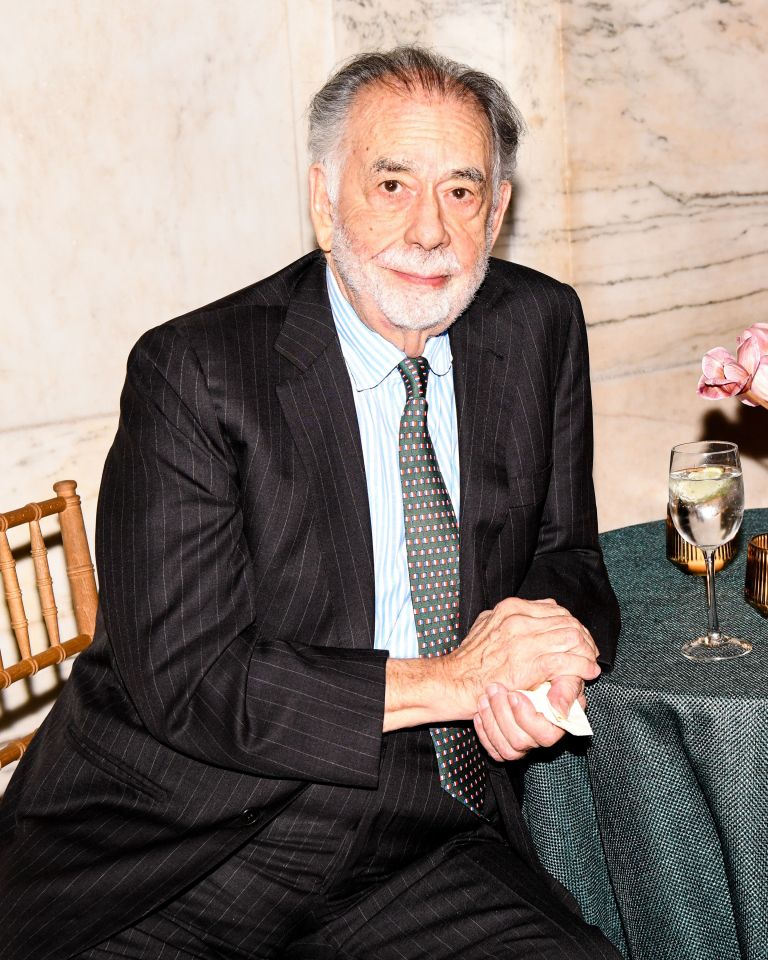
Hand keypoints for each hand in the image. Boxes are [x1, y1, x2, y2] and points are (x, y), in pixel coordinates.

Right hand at [441, 597, 599, 718]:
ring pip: (572, 638)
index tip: (579, 640)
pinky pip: (566, 661)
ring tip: (589, 664)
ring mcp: (524, 641)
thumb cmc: (467, 659)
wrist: (451, 681)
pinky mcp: (528, 664)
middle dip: (585, 638)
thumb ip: (509, 616)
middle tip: (589, 654)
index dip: (574, 625)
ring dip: (586, 653)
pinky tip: (587, 672)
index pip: (556, 610)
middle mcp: (519, 619)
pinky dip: (582, 667)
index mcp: (511, 608)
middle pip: (568, 622)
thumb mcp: (486, 624)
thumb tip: (532, 611)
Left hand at [473, 675, 585, 760]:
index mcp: (558, 725)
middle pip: (520, 741)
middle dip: (503, 713)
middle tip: (494, 689)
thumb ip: (566, 689)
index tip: (514, 695)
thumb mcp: (566, 676)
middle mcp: (540, 738)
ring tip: (485, 696)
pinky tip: (481, 712)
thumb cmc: (554, 677)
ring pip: (506, 748)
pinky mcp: (507, 746)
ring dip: (491, 720)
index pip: (545, 735)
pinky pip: (494, 750)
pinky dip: (484, 731)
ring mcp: (524, 744)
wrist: (536, 677)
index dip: (526, 717)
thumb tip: (559, 708)